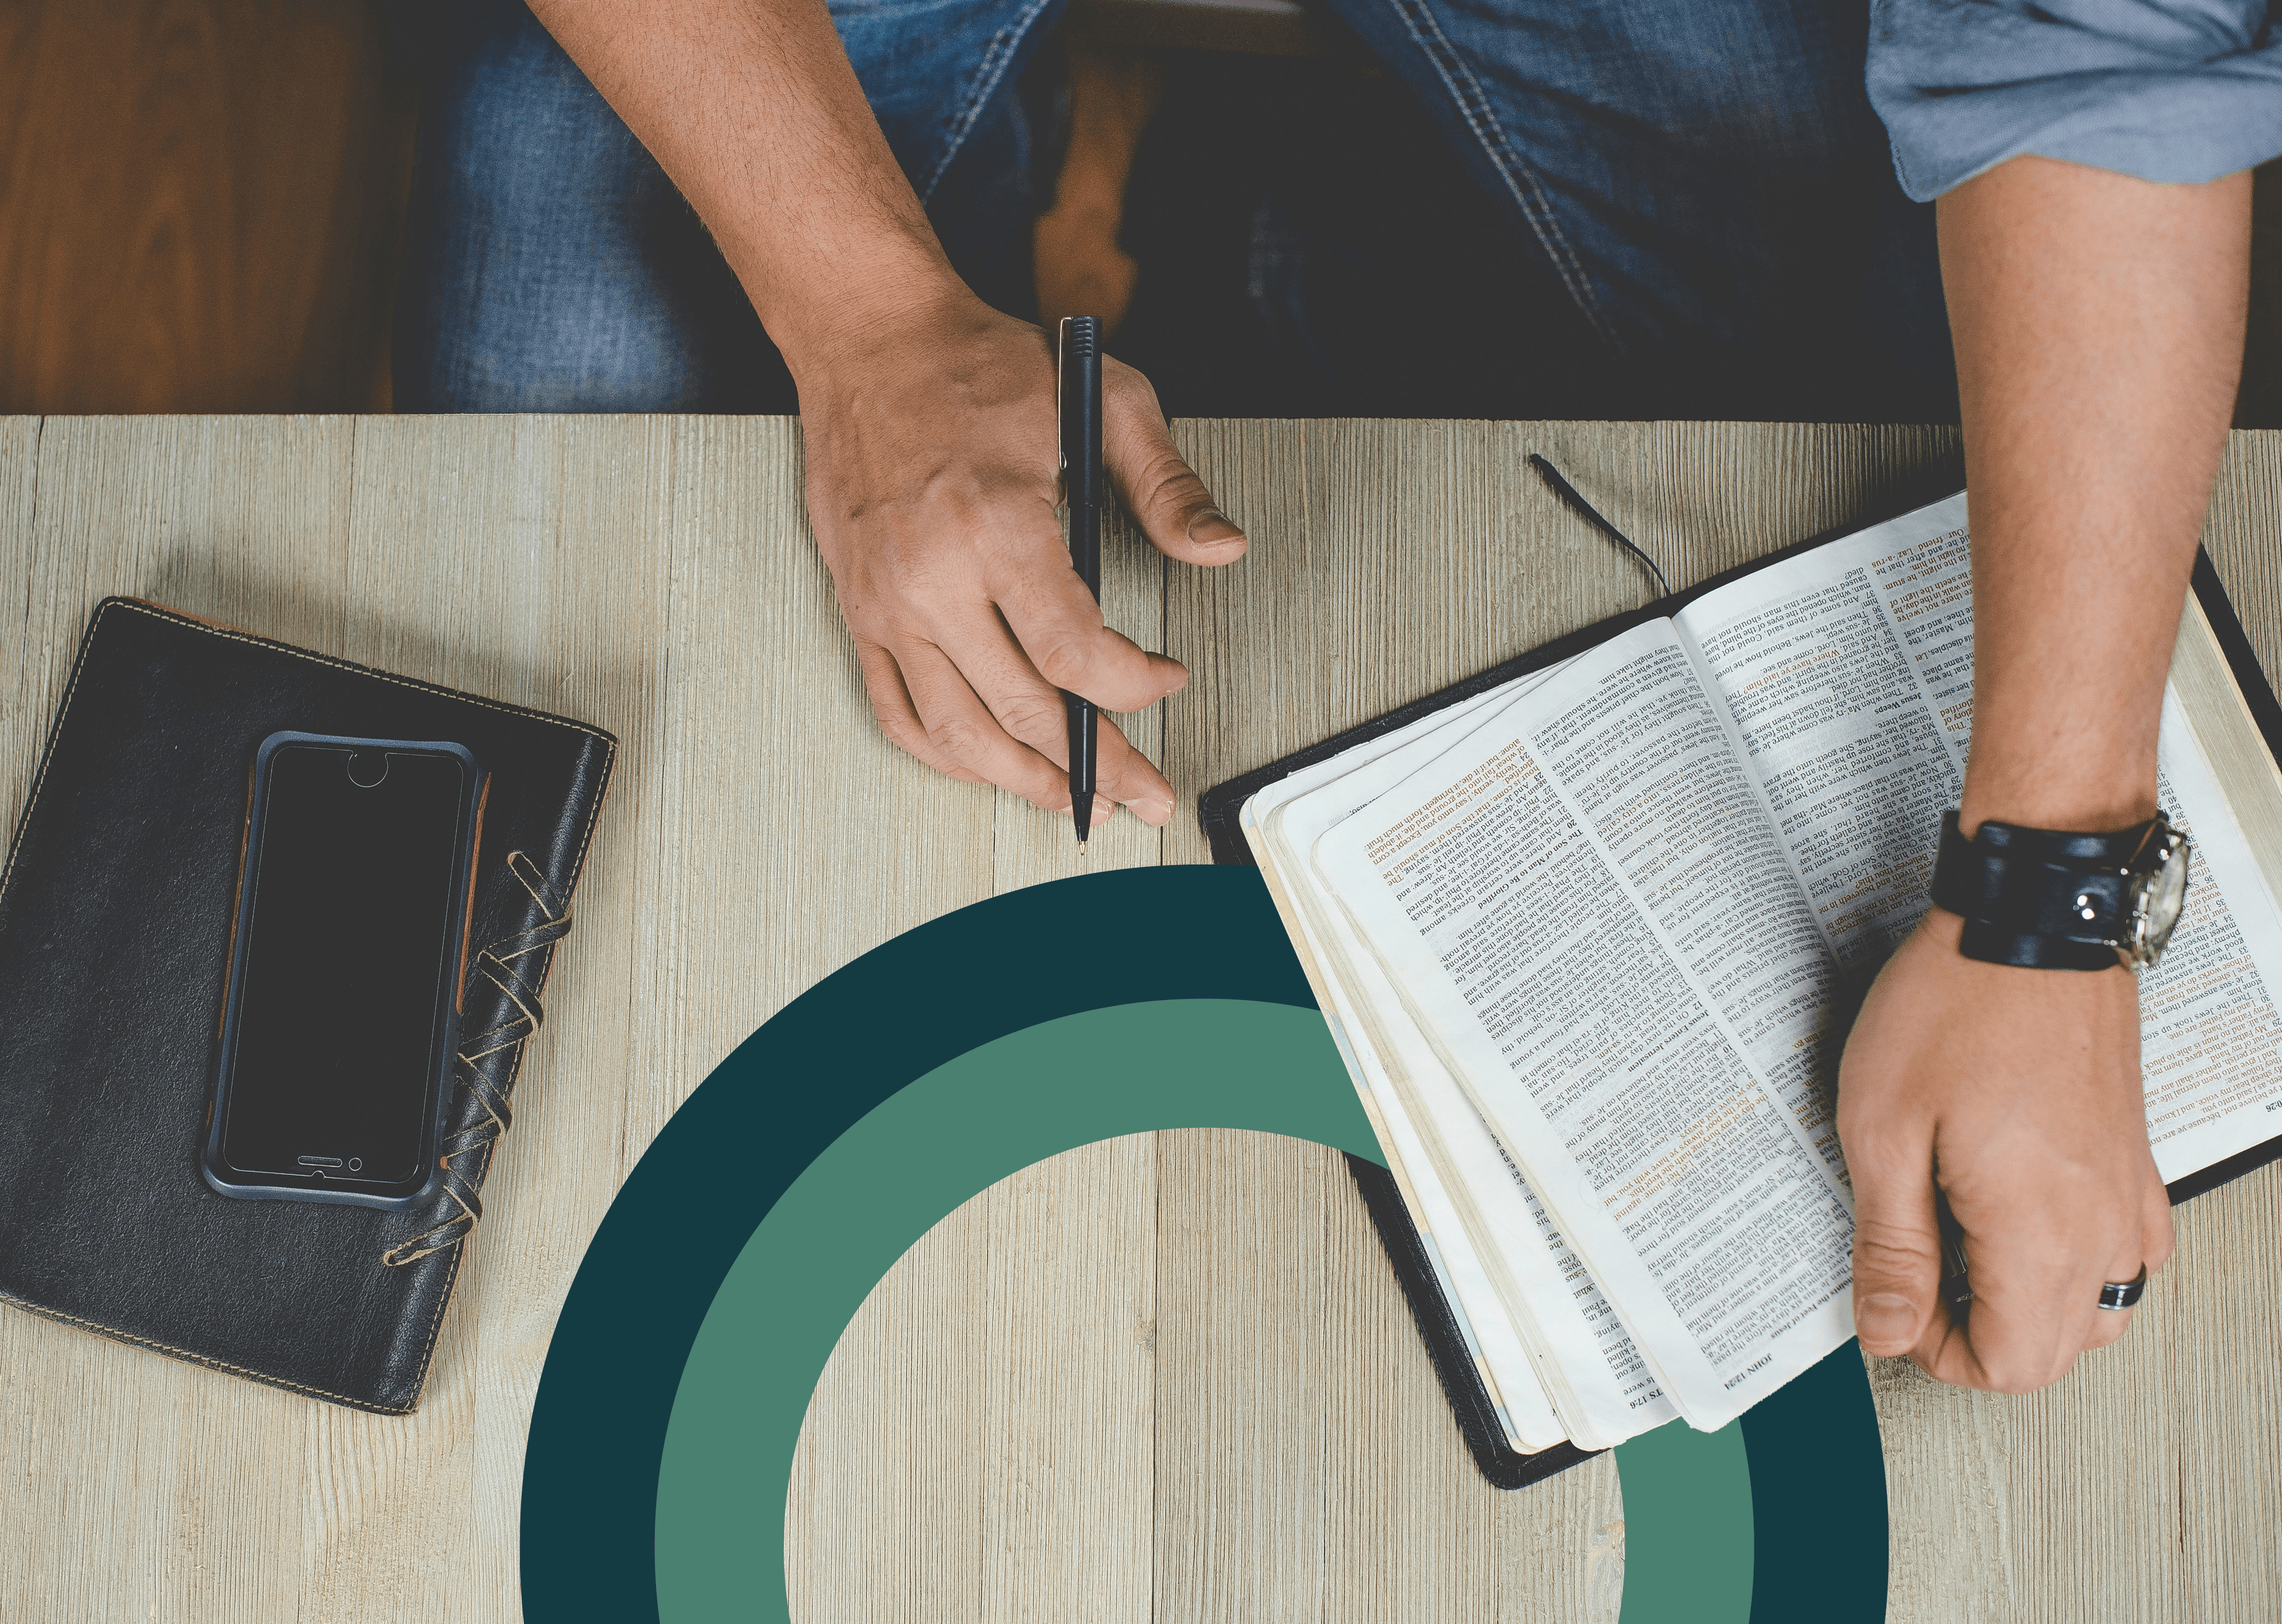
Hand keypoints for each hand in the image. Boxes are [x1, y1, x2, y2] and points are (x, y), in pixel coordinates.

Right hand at [796, 292, 1246, 824]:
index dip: (1133, 687)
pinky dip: (949, 756)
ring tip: (1076, 801)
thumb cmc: (978, 366)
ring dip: (1023, 782)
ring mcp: (888, 603)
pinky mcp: (859, 611)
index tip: (1167, 679)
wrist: (871, 340)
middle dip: (1098, 764)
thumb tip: (1222, 548)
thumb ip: (1167, 485)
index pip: (1074, 652)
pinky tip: (993, 767)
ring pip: (958, 733)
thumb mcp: (1102, 400)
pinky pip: (900, 713)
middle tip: (1144, 792)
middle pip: (1024, 710)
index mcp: (996, 525)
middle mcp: (932, 576)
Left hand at [1837, 908, 2174, 1391]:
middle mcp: (2100, 1223)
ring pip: (2099, 1308)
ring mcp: (2126, 1191)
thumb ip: (1890, 1244)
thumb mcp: (1883, 1128)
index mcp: (2038, 1230)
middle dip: (1981, 1337)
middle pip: (2057, 1351)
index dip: (1939, 1352)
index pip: (2011, 1364)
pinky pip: (2126, 1253)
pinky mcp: (2132, 1158)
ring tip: (1961, 1246)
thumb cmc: (1955, 1004)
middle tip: (1917, 1275)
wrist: (2030, 921)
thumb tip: (1886, 1330)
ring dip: (2031, 1306)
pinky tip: (2018, 1218)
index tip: (1895, 1304)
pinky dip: (2074, 1262)